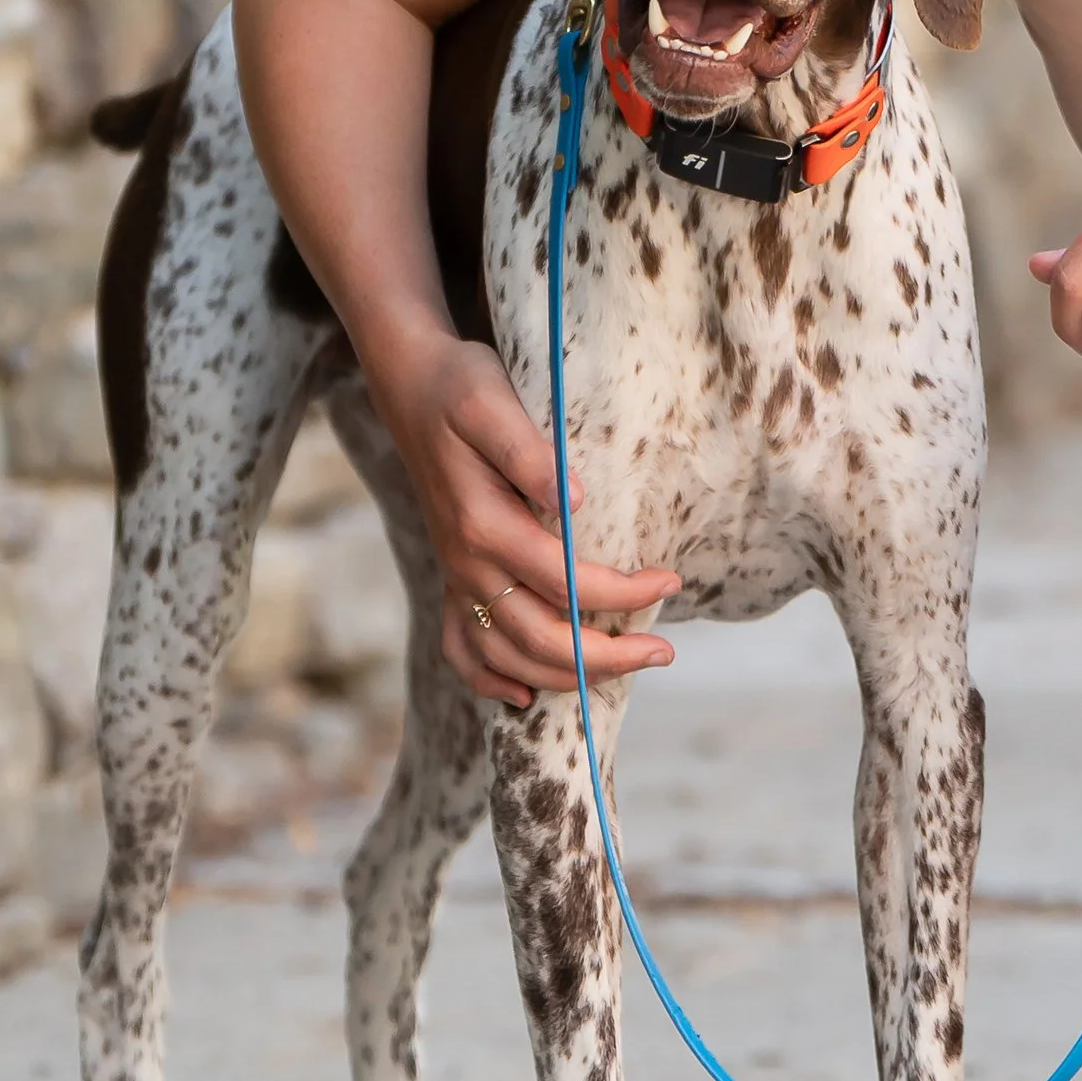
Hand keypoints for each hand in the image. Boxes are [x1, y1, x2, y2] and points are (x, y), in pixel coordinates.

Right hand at [368, 328, 679, 709]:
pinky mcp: (451, 576)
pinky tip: (524, 695)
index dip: (622, 593)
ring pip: (507, 656)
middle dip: (605, 657)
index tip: (670, 579)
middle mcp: (467, 563)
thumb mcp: (492, 403)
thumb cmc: (462, 388)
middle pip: (539, 639)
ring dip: (564, 676)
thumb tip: (577, 499)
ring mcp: (456, 575)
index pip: (565, 583)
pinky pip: (462, 648)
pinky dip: (490, 680)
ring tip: (622, 671)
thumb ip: (530, 455)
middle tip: (664, 652)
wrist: (411, 386)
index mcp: (482, 526)